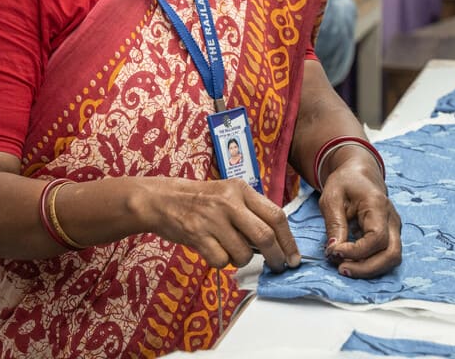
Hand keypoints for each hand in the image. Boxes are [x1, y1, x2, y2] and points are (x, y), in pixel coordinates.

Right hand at [140, 177, 301, 272]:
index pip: (276, 215)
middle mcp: (228, 202)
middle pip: (265, 237)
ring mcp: (212, 218)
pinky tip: (212, 250)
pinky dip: (221, 262)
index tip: (293, 257)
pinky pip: (221, 261)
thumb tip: (277, 241)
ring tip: (230, 251)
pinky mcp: (197, 234)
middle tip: (277, 266)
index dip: (289, 241)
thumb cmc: (198, 199)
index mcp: (240, 189)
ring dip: (242, 260)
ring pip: (243, 253)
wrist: (161, 199)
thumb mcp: (226, 194)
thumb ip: (250, 211)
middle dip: (275, 257)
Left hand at [318, 148, 401, 277]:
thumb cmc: (345, 183)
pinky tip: (349, 262)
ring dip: (368, 269)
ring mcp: (394, 229)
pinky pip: (385, 257)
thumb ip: (335, 223)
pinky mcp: (390, 236)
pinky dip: (369, 264)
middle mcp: (392, 220)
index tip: (333, 251)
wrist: (359, 174)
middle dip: (366, 268)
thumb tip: (334, 250)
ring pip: (392, 260)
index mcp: (378, 205)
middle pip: (391, 255)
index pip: (377, 238)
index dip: (357, 251)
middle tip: (341, 269)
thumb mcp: (332, 197)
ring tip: (343, 268)